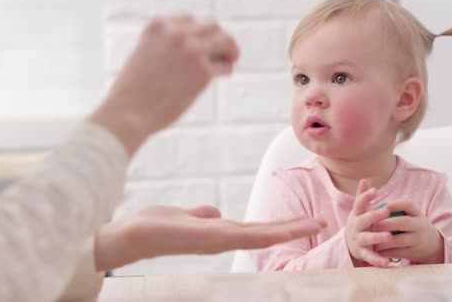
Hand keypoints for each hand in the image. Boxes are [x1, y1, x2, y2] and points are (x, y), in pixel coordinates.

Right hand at [90, 15, 238, 156]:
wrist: (127, 114)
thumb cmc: (132, 93)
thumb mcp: (143, 56)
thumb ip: (164, 47)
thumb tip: (192, 52)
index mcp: (158, 26)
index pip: (189, 20)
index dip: (198, 33)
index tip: (201, 44)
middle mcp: (176, 33)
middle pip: (211, 26)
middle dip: (218, 38)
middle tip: (223, 52)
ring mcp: (191, 50)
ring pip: (224, 39)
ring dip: (230, 48)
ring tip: (231, 60)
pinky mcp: (203, 71)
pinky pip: (224, 66)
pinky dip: (226, 69)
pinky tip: (222, 75)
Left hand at [94, 205, 326, 270]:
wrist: (130, 236)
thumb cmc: (154, 226)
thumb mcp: (184, 216)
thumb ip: (201, 215)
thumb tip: (215, 212)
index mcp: (218, 233)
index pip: (256, 229)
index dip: (280, 225)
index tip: (302, 220)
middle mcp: (222, 239)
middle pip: (265, 232)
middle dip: (293, 227)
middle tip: (321, 221)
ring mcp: (219, 240)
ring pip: (262, 234)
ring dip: (290, 229)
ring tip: (315, 222)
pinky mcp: (211, 238)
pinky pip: (245, 235)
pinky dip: (269, 233)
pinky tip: (284, 230)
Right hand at [345, 179, 391, 266]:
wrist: (349, 245)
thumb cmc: (359, 223)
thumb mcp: (359, 211)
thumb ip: (362, 196)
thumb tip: (364, 180)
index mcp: (356, 215)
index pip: (359, 204)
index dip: (366, 197)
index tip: (375, 190)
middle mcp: (356, 227)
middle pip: (363, 221)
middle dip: (374, 216)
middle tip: (385, 211)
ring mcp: (359, 241)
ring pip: (367, 239)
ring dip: (377, 237)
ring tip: (389, 236)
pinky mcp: (363, 253)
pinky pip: (370, 257)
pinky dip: (378, 260)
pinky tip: (387, 262)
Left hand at [372, 199, 443, 262]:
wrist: (431, 244)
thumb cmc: (411, 225)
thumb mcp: (409, 214)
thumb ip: (394, 208)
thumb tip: (370, 199)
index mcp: (417, 212)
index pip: (408, 204)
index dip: (395, 204)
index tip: (382, 207)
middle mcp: (420, 225)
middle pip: (403, 222)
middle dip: (385, 224)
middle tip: (371, 226)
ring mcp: (418, 240)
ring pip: (399, 240)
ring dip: (383, 240)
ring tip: (371, 238)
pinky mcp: (414, 252)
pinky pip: (398, 252)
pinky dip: (386, 251)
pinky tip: (377, 249)